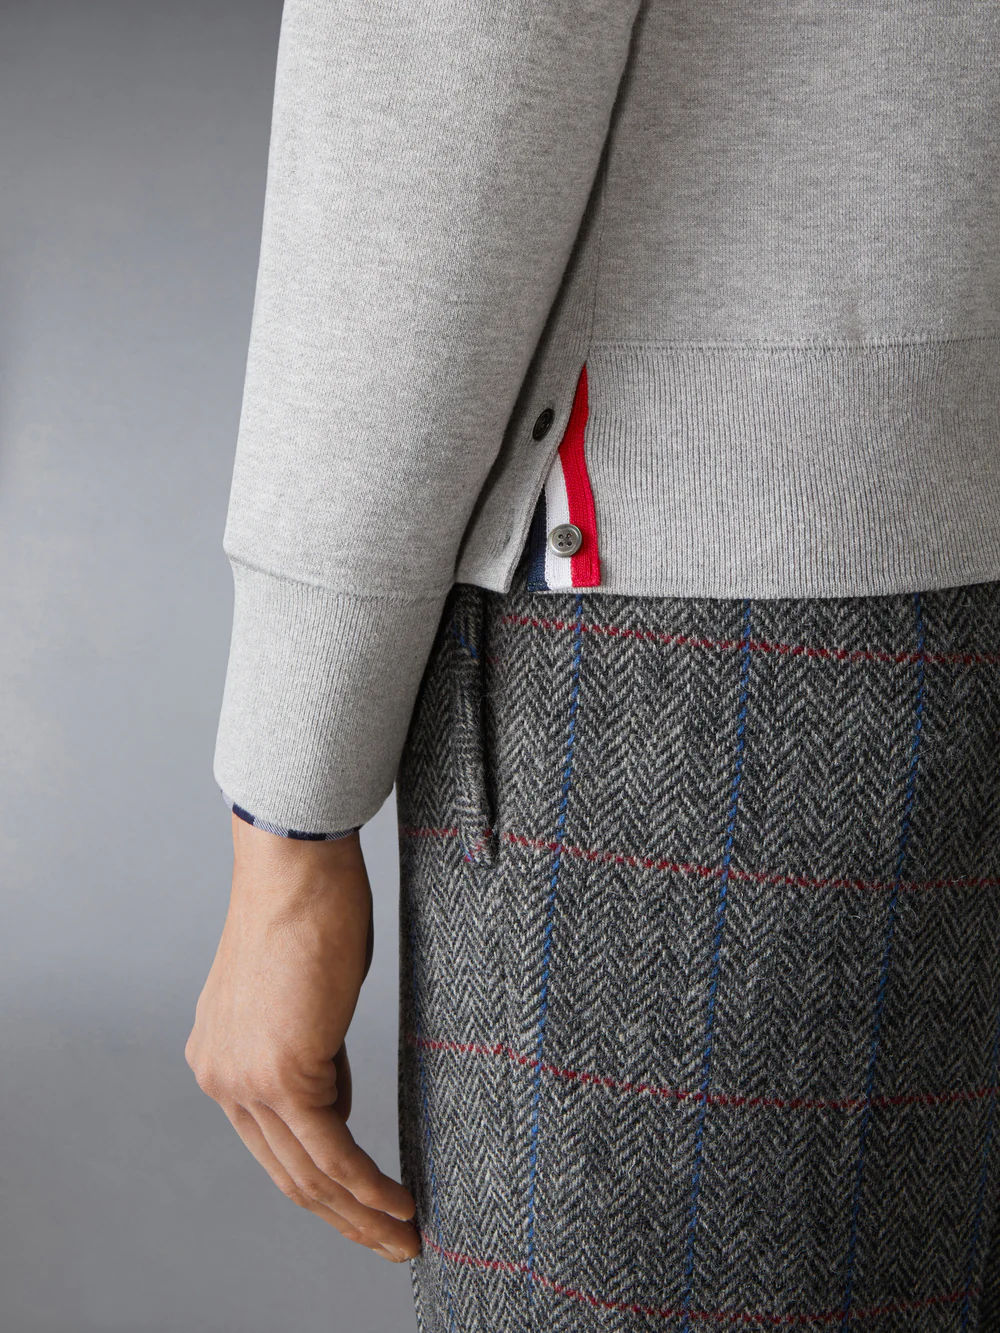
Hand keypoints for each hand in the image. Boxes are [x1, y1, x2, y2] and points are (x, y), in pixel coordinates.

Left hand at [184, 814, 419, 1262]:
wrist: (295, 865)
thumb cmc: (309, 908)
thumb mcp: (306, 996)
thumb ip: (313, 1055)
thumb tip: (334, 1103)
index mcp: (220, 1057)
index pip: (272, 1141)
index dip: (321, 1183)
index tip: (364, 1202)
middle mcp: (220, 1076)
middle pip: (286, 1172)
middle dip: (342, 1217)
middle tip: (389, 1240)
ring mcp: (245, 1079)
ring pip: (307, 1174)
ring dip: (360, 1215)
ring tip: (403, 1236)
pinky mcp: (281, 1073)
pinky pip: (331, 1151)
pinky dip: (368, 1187)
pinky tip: (399, 1205)